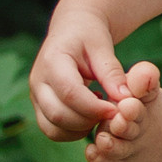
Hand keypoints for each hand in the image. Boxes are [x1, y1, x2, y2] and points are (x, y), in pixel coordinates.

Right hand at [30, 2, 127, 139]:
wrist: (72, 29)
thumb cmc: (89, 35)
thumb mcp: (102, 47)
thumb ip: (112, 72)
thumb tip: (125, 99)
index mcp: (52, 61)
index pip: (70, 93)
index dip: (94, 107)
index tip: (116, 109)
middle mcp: (38, 81)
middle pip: (58, 115)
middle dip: (89, 121)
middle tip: (112, 113)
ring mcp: (36, 96)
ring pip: (53, 128)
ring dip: (81, 129)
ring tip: (100, 111)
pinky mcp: (40, 107)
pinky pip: (53, 131)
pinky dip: (74, 132)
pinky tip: (91, 116)